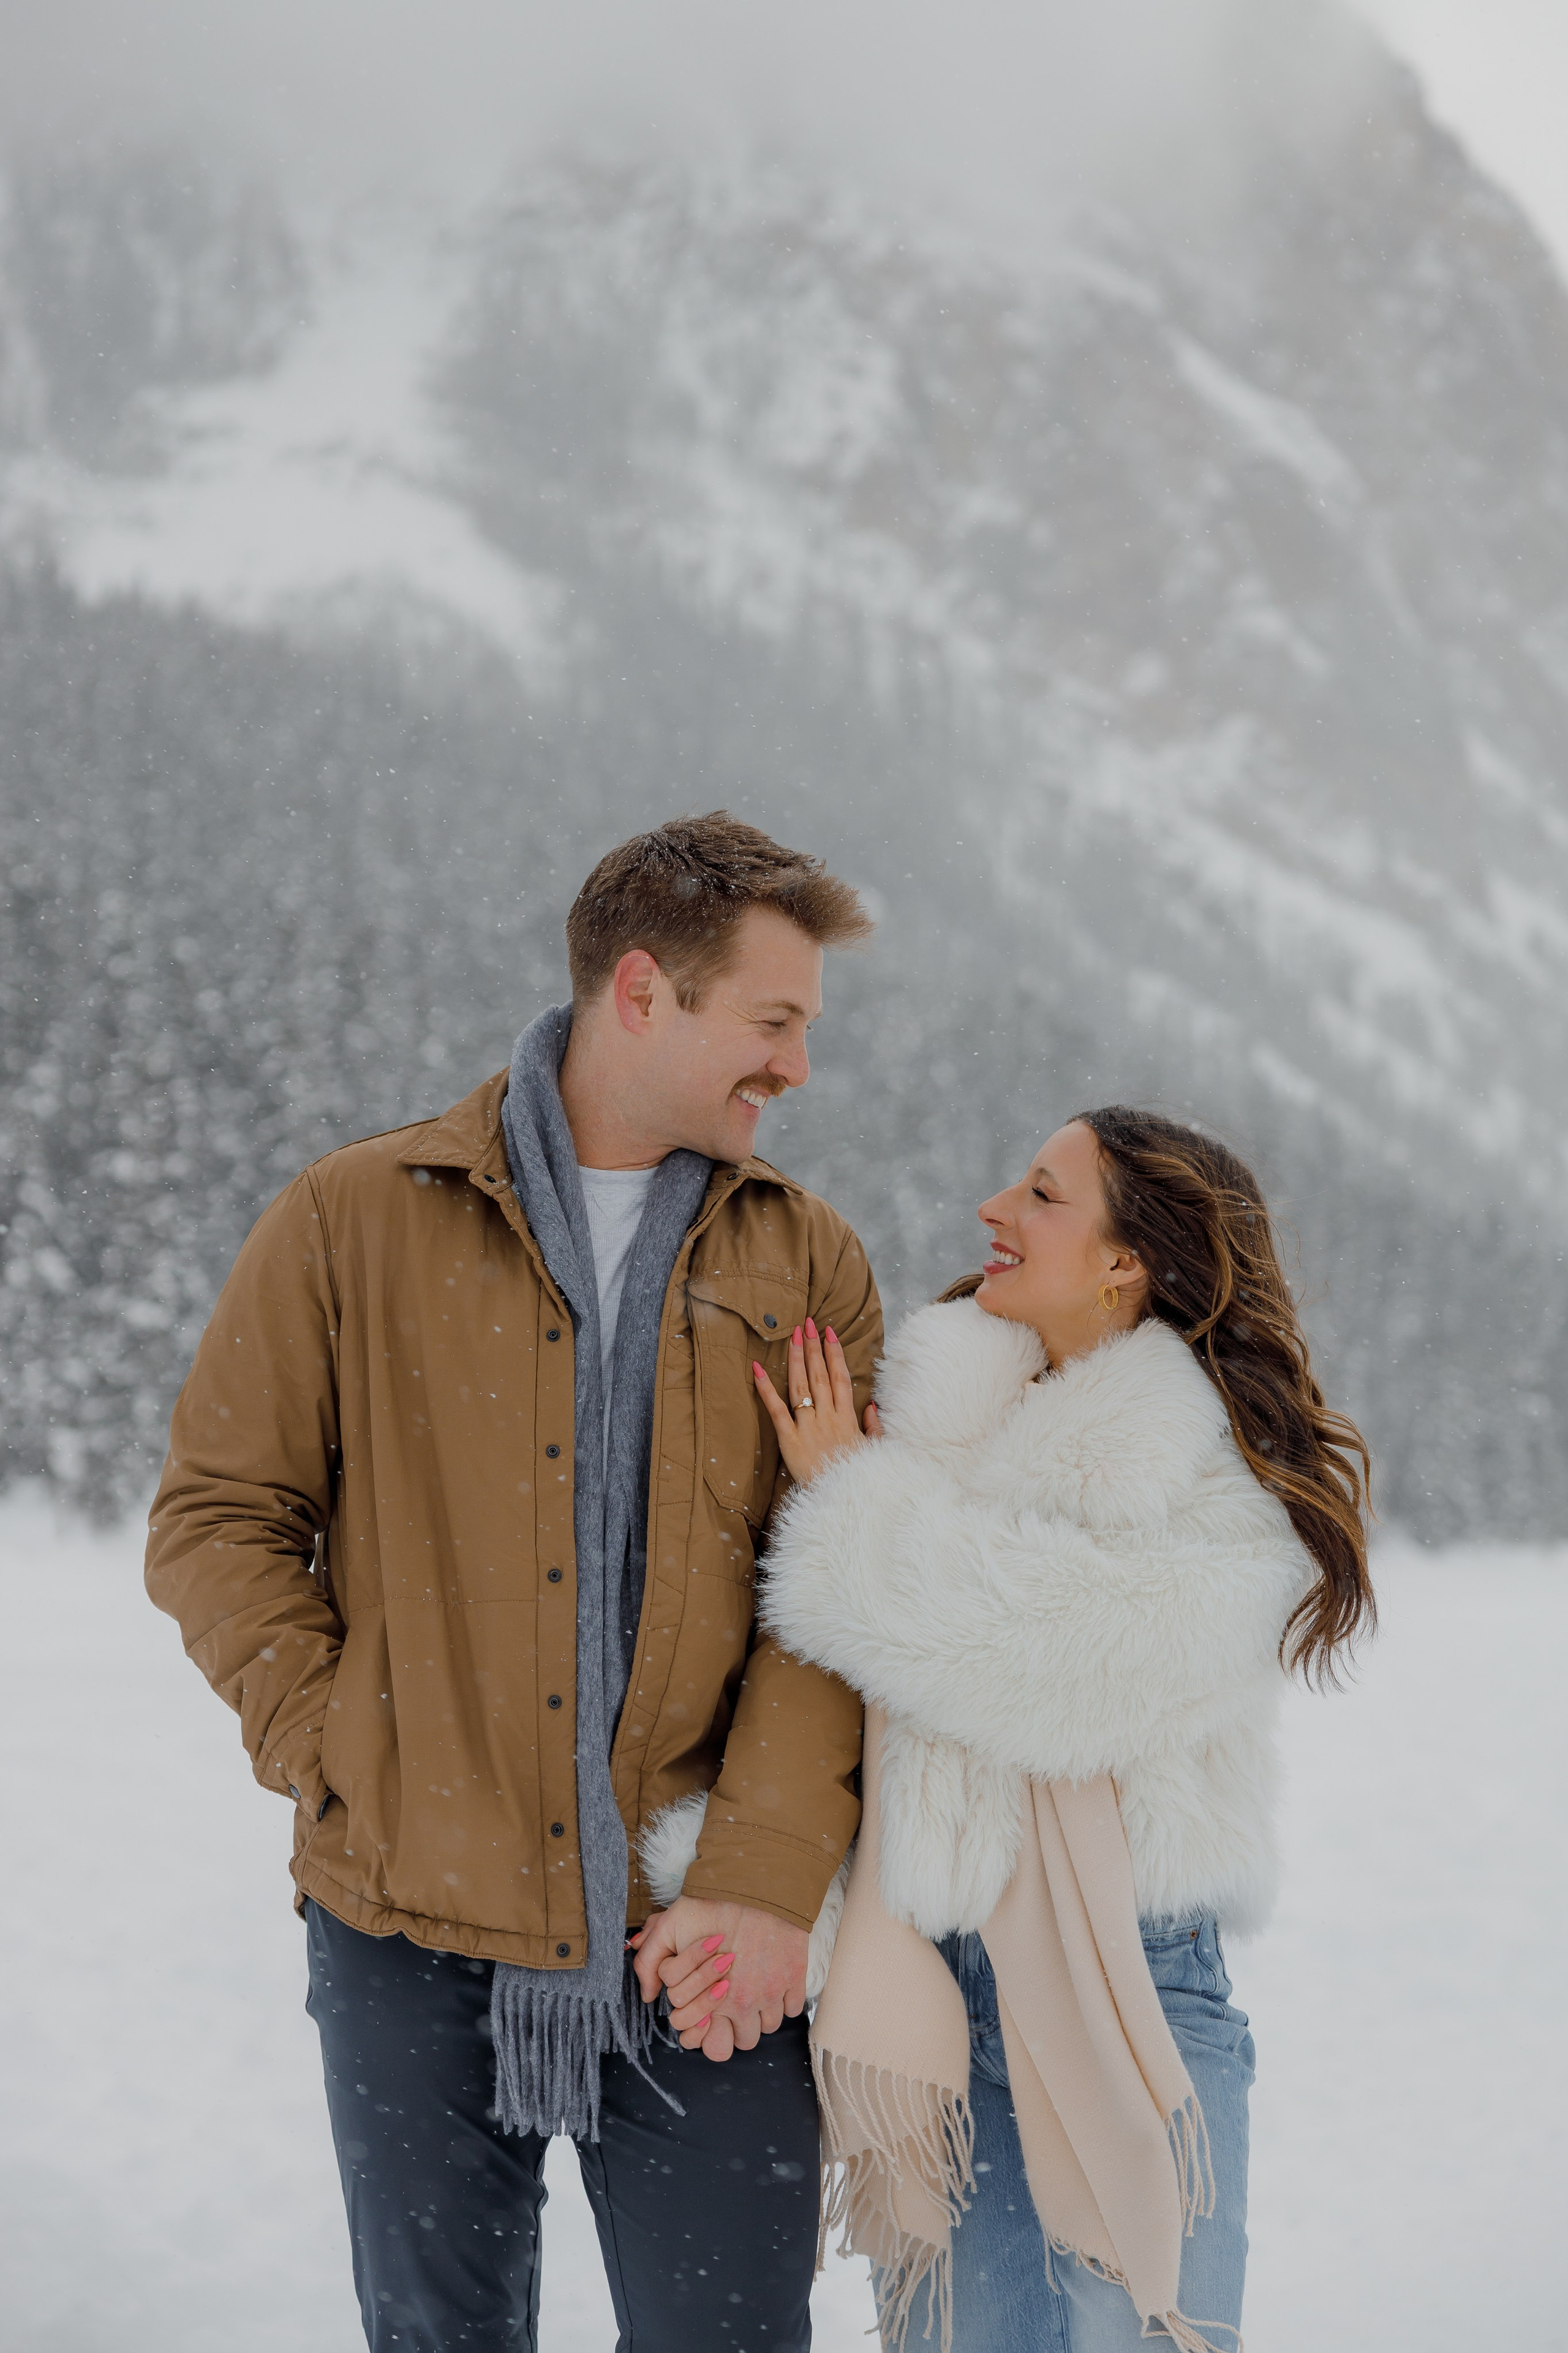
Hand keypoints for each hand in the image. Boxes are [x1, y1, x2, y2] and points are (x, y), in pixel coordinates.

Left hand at [630, 1898, 809, 2059]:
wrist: (756, 1884)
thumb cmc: (713, 1904)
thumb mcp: (669, 1927)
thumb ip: (650, 1962)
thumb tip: (648, 1996)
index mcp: (714, 1998)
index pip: (715, 2048)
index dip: (711, 2036)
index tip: (712, 2018)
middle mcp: (745, 2003)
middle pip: (746, 2041)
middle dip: (738, 2026)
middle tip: (733, 2003)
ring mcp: (773, 1992)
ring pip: (770, 2026)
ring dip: (762, 2013)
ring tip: (753, 1990)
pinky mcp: (795, 1977)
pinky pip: (794, 2008)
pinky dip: (785, 1999)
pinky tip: (773, 1981)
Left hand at [753, 1317, 880, 1487]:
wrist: (845, 1502)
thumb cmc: (858, 1478)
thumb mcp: (875, 1451)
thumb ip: (874, 1427)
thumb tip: (872, 1405)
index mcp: (848, 1418)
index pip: (841, 1378)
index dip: (835, 1353)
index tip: (829, 1333)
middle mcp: (828, 1418)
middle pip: (820, 1375)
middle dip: (813, 1347)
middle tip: (808, 1322)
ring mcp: (808, 1427)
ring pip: (801, 1385)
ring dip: (796, 1358)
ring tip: (792, 1334)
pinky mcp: (790, 1441)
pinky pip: (776, 1410)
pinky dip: (766, 1389)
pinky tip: (757, 1368)